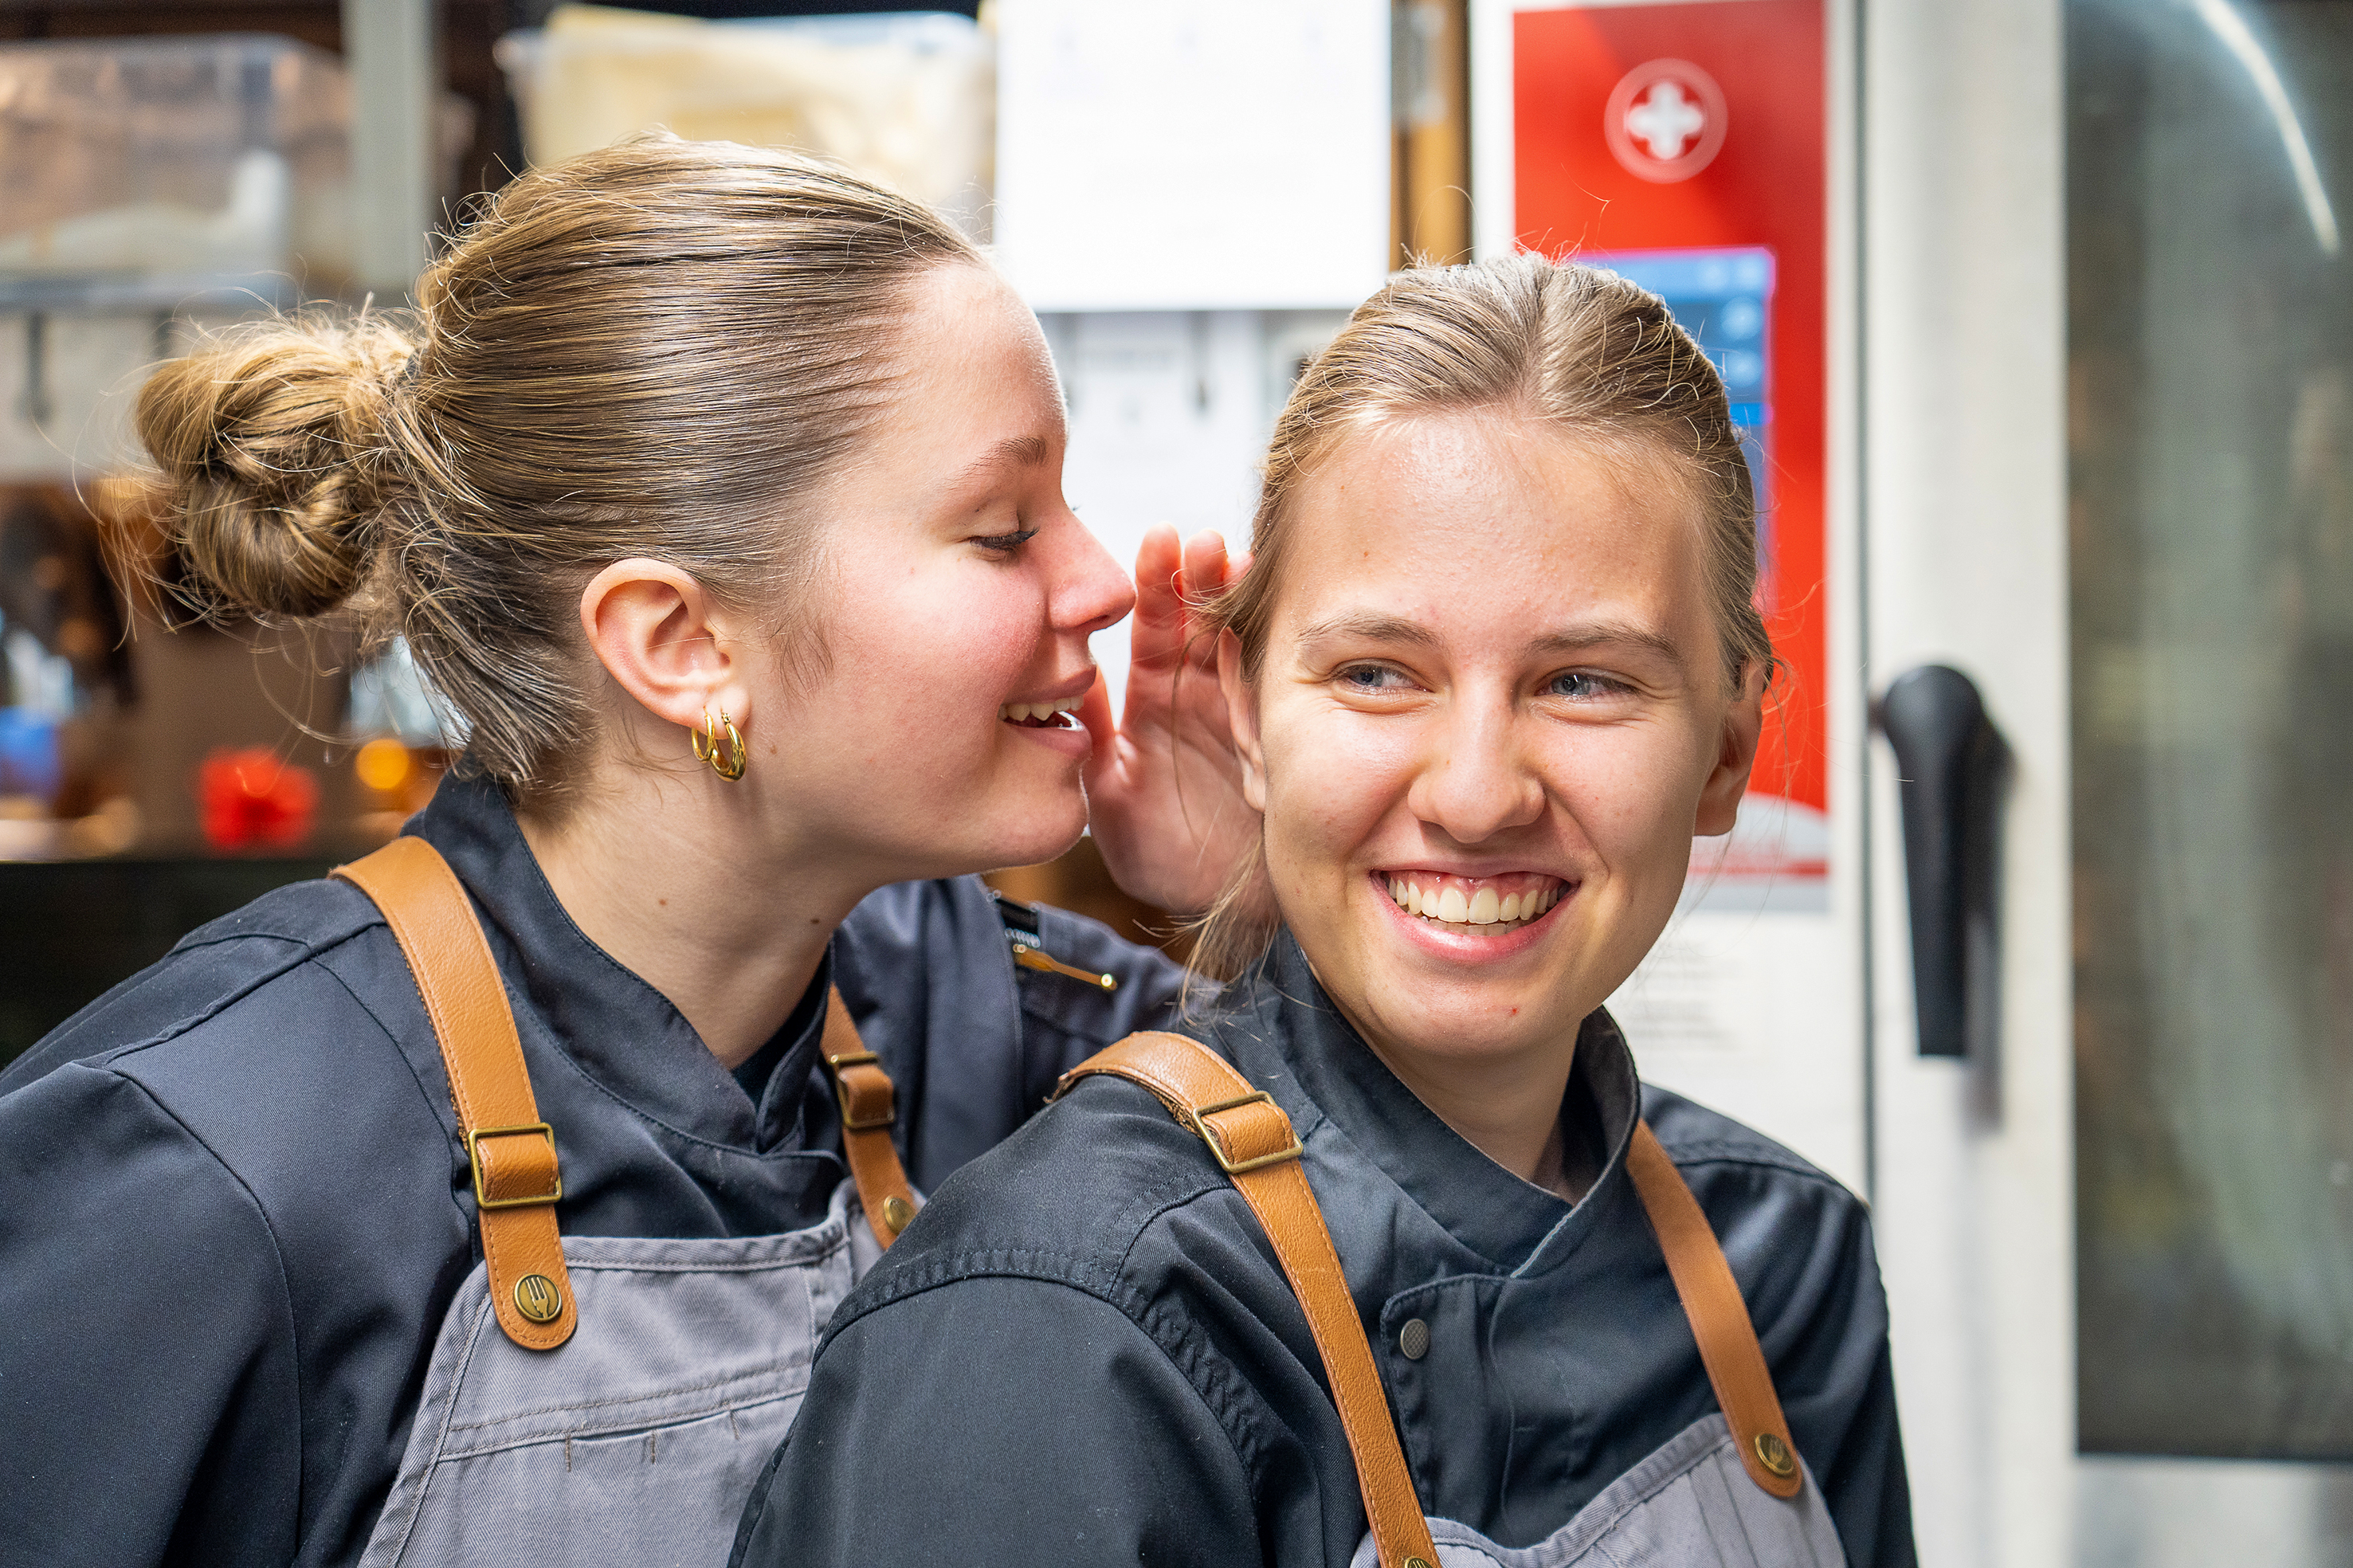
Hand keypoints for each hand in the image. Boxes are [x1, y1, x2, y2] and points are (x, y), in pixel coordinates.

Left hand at [1082, 526, 1261, 916]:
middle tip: (1204, 543)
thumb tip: (1064, 687)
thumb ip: (1090, 743)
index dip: (1156, 587)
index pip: (1156, 630)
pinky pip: (1278, 695)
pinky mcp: (1282, 741)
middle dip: (1205, 578)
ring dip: (1245, 606)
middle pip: (1205, 622)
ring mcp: (1248, 714)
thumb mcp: (1108, 800)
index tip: (1158, 541)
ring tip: (1242, 563)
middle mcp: (1204, 696)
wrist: (1221, 907)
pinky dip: (1277, 661)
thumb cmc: (1161, 855)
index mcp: (1156, 701)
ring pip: (1246, 646)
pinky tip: (1278, 626)